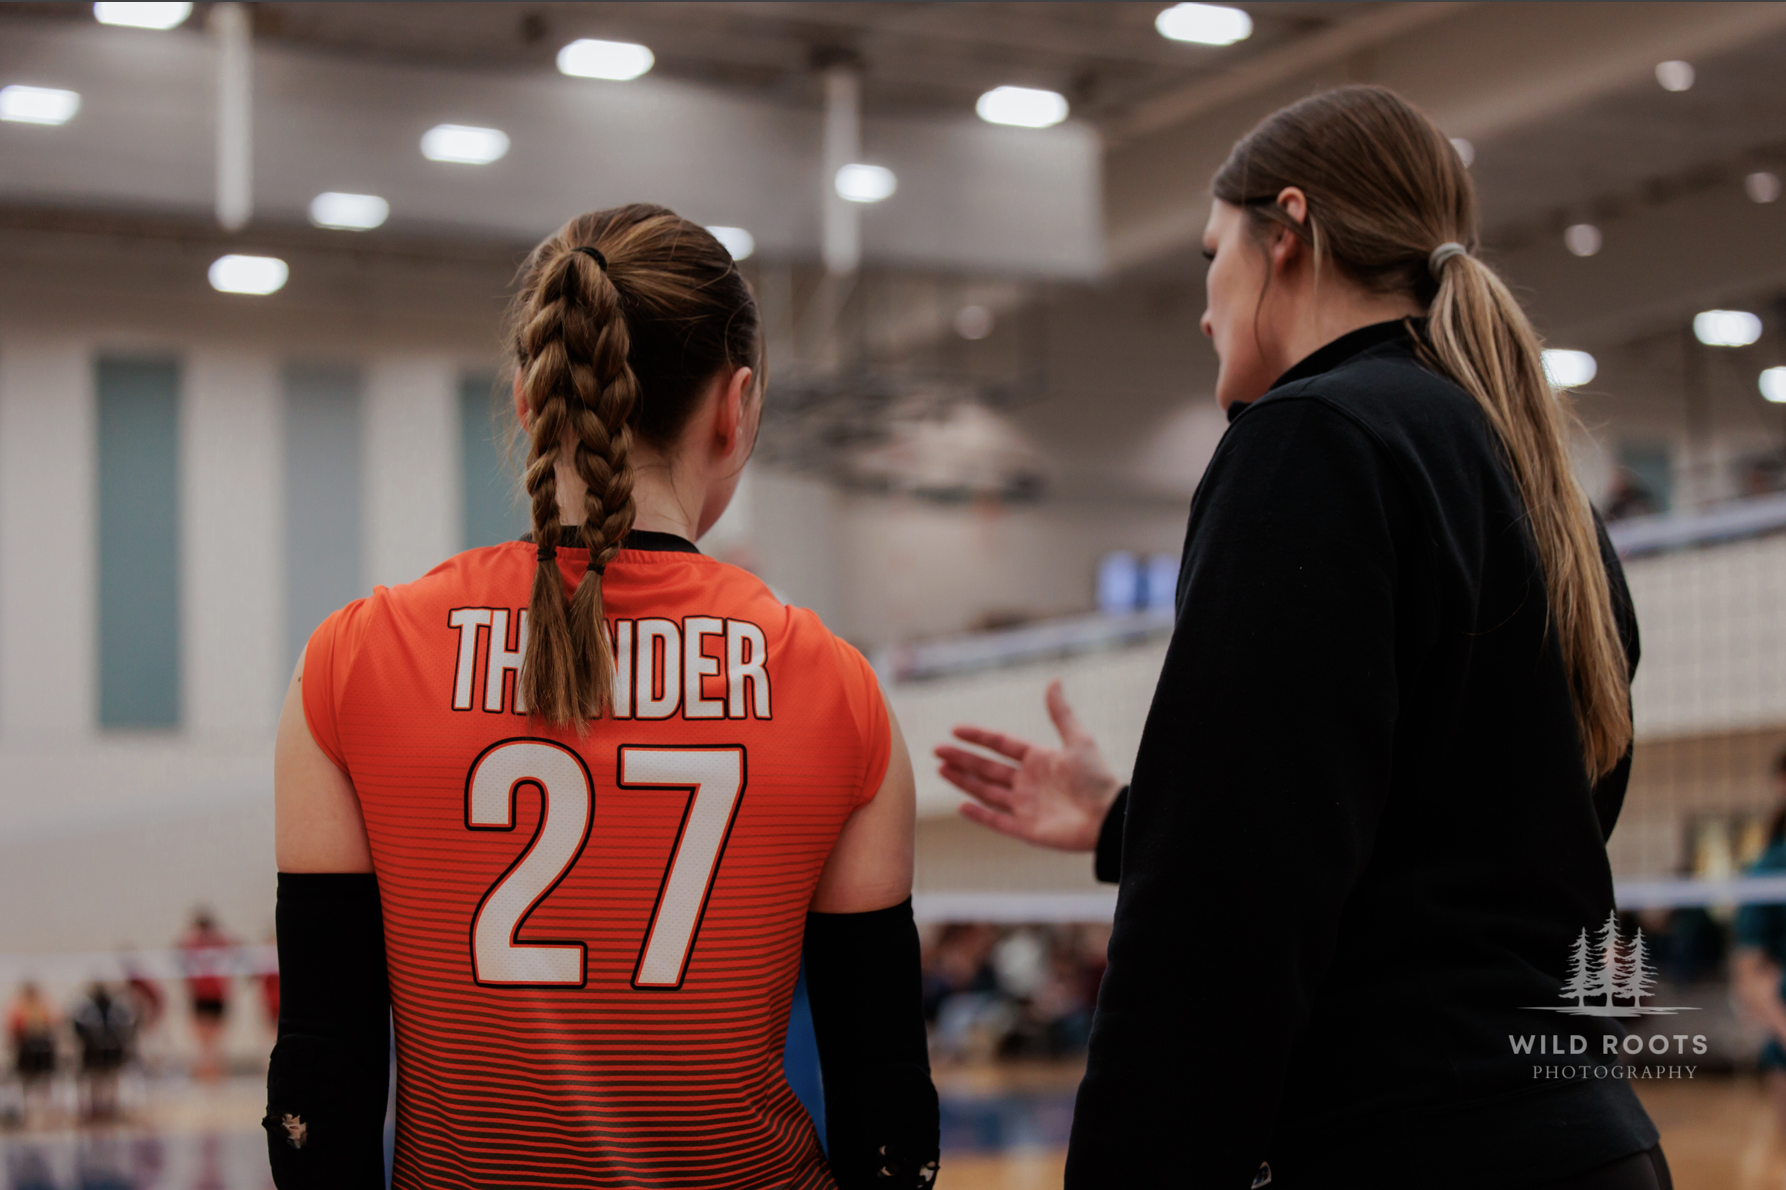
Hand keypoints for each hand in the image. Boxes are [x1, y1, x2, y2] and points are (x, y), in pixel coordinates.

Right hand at [935, 679, 1122, 852]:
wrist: (1109, 816)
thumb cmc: (1097, 777)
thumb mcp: (1078, 739)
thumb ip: (1061, 712)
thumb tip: (1054, 680)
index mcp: (1038, 759)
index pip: (1001, 745)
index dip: (979, 736)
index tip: (956, 729)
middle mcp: (1028, 782)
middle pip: (988, 768)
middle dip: (962, 759)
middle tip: (937, 751)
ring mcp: (1026, 806)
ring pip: (987, 791)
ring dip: (963, 781)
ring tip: (941, 770)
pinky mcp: (1027, 830)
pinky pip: (997, 821)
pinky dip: (979, 815)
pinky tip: (960, 805)